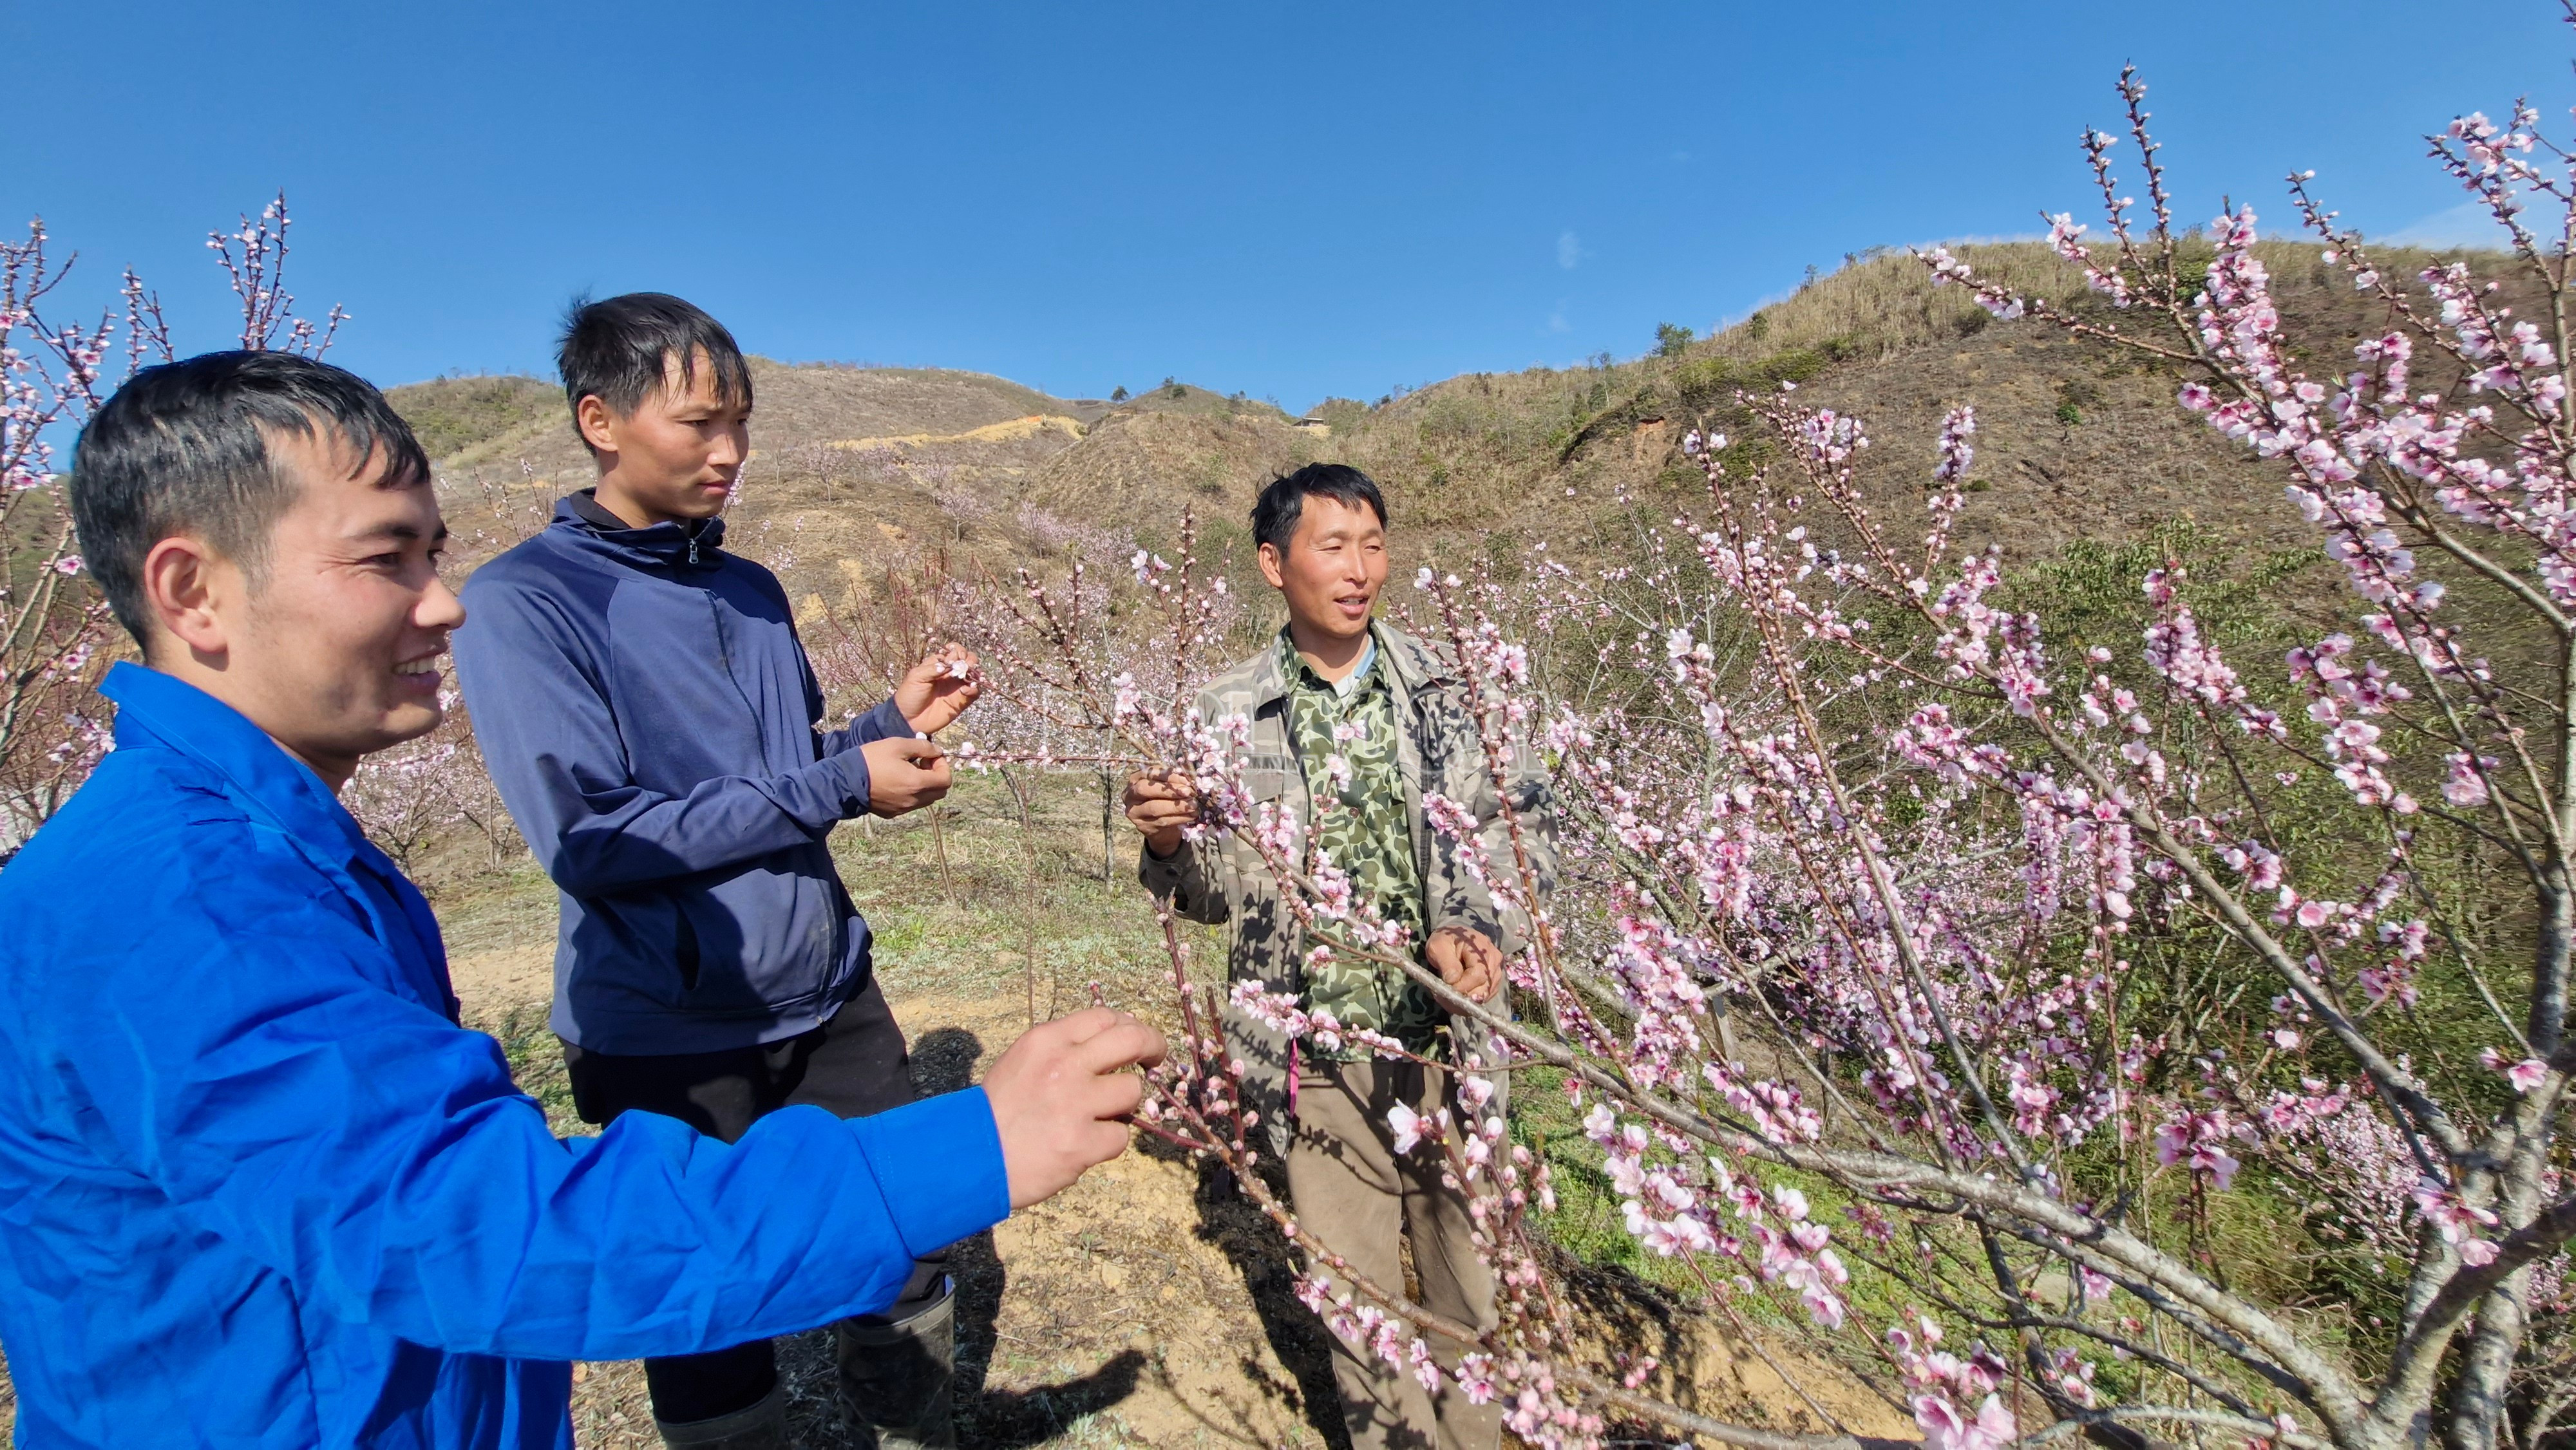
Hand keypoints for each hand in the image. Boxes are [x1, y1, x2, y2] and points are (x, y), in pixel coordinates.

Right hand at [859, 735, 952, 816]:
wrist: (845, 781)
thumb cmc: (871, 760)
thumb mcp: (898, 745)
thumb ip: (923, 747)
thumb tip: (938, 751)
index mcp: (918, 784)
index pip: (946, 780)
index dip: (943, 766)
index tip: (931, 757)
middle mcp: (914, 800)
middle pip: (940, 792)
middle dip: (936, 776)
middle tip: (922, 763)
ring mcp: (903, 809)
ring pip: (926, 800)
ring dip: (925, 785)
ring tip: (909, 771)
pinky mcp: (892, 813)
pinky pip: (911, 804)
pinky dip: (912, 794)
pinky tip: (897, 782)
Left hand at [894, 643, 980, 734]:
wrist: (909, 719)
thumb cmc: (910, 695)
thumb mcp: (917, 676)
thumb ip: (934, 668)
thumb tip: (952, 663)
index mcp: (939, 665)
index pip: (954, 651)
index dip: (958, 651)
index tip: (955, 657)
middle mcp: (950, 674)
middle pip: (968, 660)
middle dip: (970, 659)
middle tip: (965, 665)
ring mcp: (957, 687)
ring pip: (974, 674)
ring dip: (975, 672)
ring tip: (968, 676)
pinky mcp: (962, 701)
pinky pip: (974, 692)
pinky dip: (974, 689)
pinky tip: (964, 690)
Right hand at [981, 1007, 1166, 1208]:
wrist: (970, 1158)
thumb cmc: (997, 1111)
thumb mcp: (1022, 1062)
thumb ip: (1062, 1050)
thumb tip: (1111, 1042)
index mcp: (1046, 1040)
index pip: (1105, 1017)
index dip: (1129, 1026)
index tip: (1136, 1040)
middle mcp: (1064, 1065)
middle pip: (1133, 1040)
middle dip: (1153, 1047)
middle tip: (1156, 1060)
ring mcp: (1075, 1104)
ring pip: (1132, 1091)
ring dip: (1122, 1106)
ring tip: (1096, 1117)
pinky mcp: (1082, 1143)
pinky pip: (1120, 1136)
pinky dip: (1107, 1143)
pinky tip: (1083, 1146)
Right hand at [1122, 770, 1198, 857]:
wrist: (1159, 824)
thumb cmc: (1163, 798)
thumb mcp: (1165, 785)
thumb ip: (1172, 780)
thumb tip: (1188, 778)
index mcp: (1135, 779)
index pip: (1149, 773)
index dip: (1167, 775)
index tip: (1185, 779)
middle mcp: (1130, 794)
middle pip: (1145, 789)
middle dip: (1168, 790)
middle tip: (1188, 792)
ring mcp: (1134, 812)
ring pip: (1154, 808)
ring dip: (1177, 806)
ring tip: (1193, 805)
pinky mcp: (1142, 826)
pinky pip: (1162, 821)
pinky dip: (1179, 818)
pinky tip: (1191, 816)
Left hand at [1426, 926, 1504, 1003]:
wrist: (1455, 937)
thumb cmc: (1446, 941)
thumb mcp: (1439, 946)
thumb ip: (1446, 963)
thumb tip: (1453, 981)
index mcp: (1482, 950)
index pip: (1478, 975)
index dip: (1462, 986)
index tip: (1446, 988)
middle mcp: (1494, 961)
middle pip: (1484, 988)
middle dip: (1463, 996)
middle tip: (1445, 995)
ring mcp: (1496, 972)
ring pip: (1485, 995)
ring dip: (1466, 1000)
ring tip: (1449, 995)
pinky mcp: (1493, 982)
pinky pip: (1484, 997)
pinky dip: (1470, 1001)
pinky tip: (1457, 996)